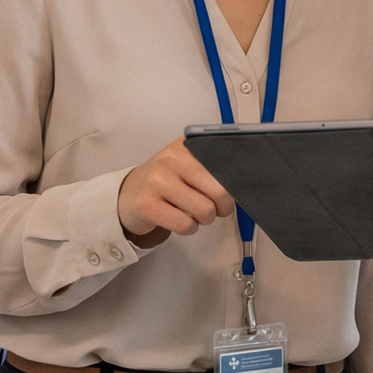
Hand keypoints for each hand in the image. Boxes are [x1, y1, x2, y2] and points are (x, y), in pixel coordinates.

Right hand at [117, 136, 233, 246]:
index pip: (225, 163)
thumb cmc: (167, 181)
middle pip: (220, 190)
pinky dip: (189, 228)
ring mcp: (157, 180)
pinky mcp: (147, 204)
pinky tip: (182, 220)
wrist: (128, 194)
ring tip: (196, 214)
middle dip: (224, 206)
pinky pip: (185, 224)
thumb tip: (244, 183)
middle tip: (217, 208)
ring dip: (205, 219)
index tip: (235, 190)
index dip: (235, 183)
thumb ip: (214, 167)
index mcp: (186, 144)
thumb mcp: (188, 164)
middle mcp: (171, 158)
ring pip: (204, 210)